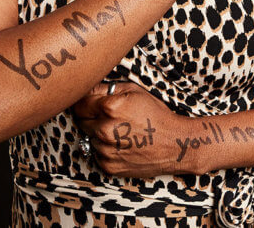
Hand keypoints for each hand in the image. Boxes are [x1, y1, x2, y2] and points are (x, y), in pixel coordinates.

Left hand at [72, 81, 192, 176]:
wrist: (175, 144)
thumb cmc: (156, 115)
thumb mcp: (135, 91)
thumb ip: (108, 87)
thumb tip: (88, 87)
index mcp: (109, 107)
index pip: (79, 103)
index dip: (83, 101)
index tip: (88, 102)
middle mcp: (104, 129)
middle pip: (80, 120)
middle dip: (89, 116)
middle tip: (107, 116)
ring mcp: (105, 150)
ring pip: (88, 137)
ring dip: (98, 134)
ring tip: (118, 132)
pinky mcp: (108, 166)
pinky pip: (96, 154)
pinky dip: (104, 149)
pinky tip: (121, 145)